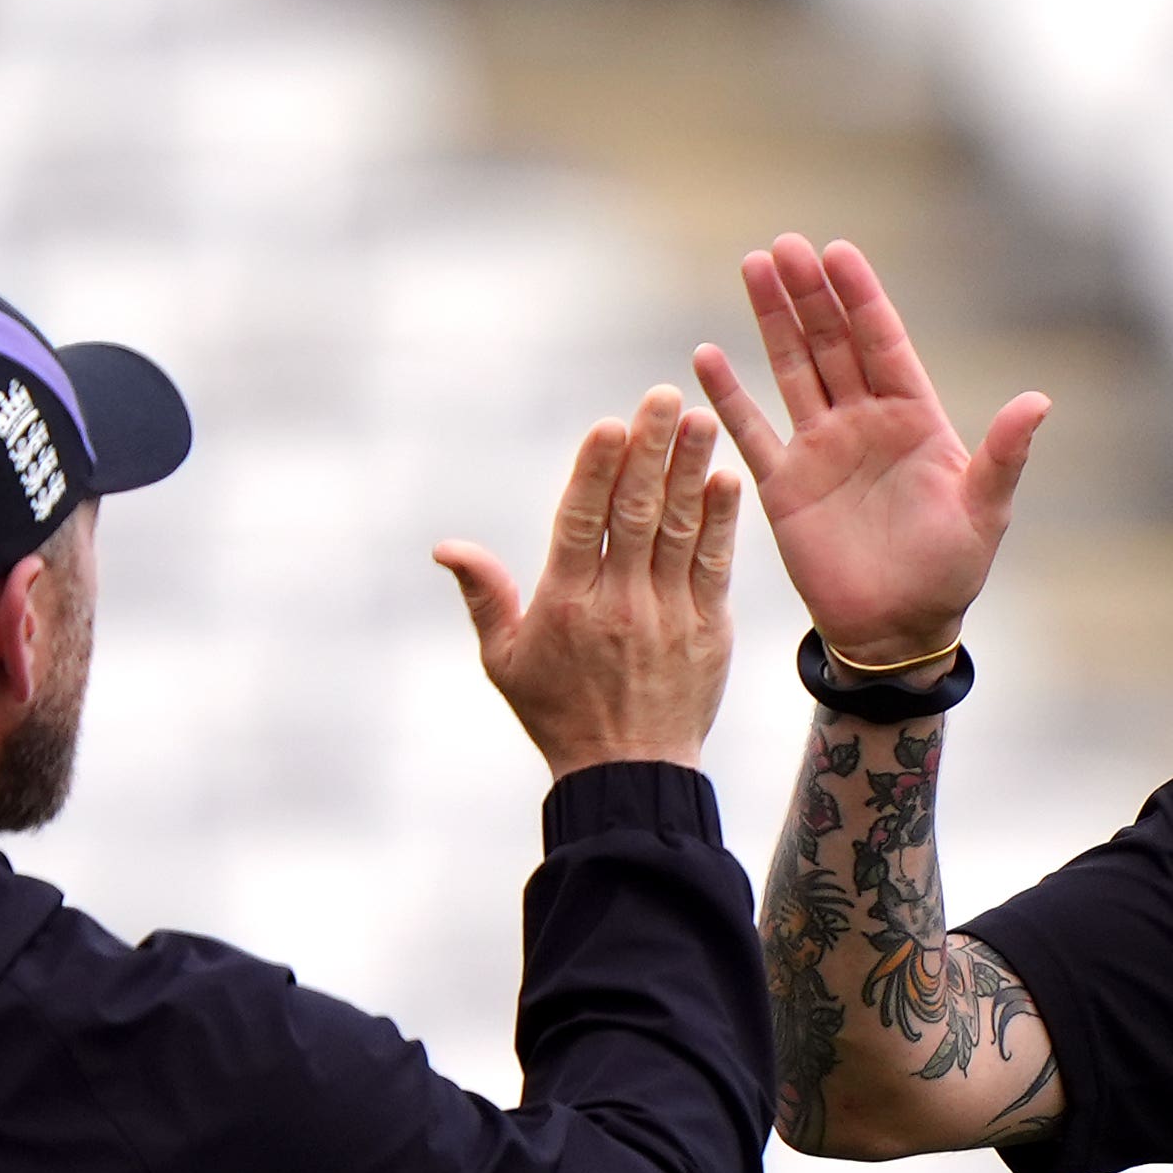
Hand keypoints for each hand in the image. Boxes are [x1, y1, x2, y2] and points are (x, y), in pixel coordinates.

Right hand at [436, 386, 740, 776]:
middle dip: (652, 450)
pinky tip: (727, 480)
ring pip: (680, 530)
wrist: (629, 776)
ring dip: (692, 471)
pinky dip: (721, 523)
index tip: (610, 424)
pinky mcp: (708, 630)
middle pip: (636, 513)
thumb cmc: (560, 713)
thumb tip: (445, 547)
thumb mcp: (505, 659)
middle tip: (666, 396)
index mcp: (566, 603)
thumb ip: (482, 595)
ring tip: (704, 419)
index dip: (597, 471)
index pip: (581, 522)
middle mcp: (619, 602)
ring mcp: (667, 615)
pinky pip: (714, 566)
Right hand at [692, 235, 1047, 672]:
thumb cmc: (950, 573)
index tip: (839, 252)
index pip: (882, 342)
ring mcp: (822, 448)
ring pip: (793, 368)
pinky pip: (753, 430)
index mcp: (913, 419)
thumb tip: (1039, 401)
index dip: (861, 298)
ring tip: (753, 266)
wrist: (898, 630)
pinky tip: (706, 355)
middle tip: (785, 245)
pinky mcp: (786, 485)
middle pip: (833, 342)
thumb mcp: (985, 512)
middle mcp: (865, 422)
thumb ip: (1003, 455)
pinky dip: (730, 395)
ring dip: (773, 320)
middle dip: (810, 293)